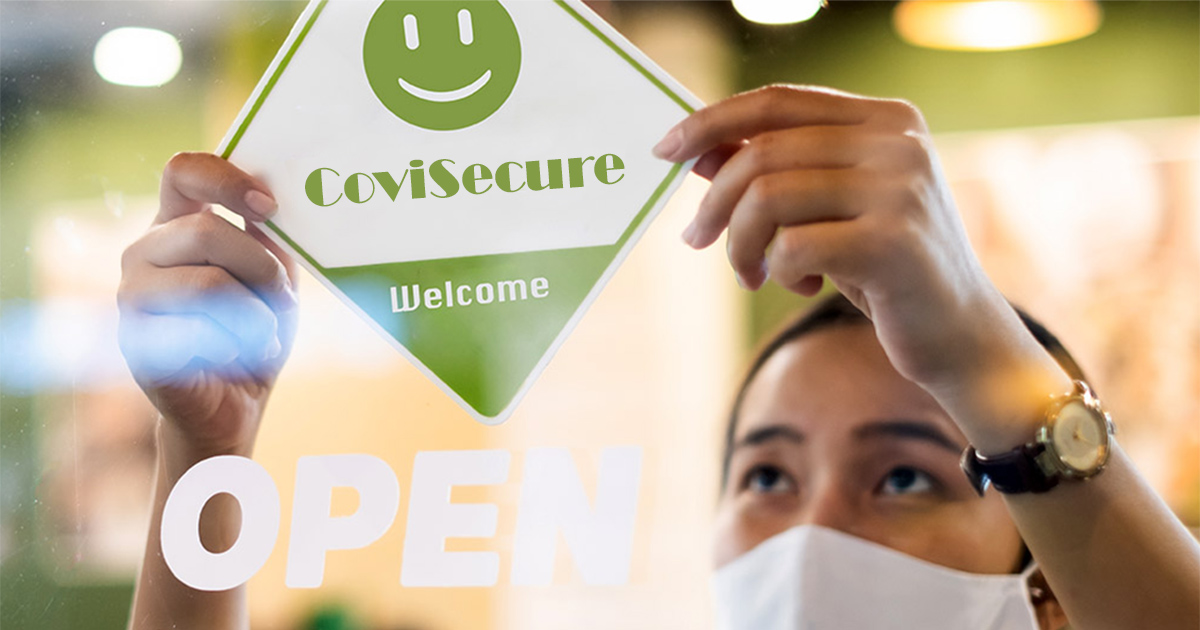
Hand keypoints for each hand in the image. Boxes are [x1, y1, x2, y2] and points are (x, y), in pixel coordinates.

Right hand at [118, 152, 298, 463]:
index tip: (269, 206)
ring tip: (264, 336)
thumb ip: (268, 240)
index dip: (225, 178)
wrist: (232, 406)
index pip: (183, 171)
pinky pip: (200, 331)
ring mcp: (132, 295)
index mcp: (178, 226)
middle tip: (283, 303)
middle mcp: (144, 252)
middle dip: (261, 269)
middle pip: (206, 231)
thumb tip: (266, 201)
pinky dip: (238, 347)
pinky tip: (239, 358)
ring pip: (207, 282)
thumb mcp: (274, 279)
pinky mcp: (136, 340)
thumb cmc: (254, 334)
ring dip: (255, 314)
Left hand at [654, 85, 1017, 391]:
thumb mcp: (828, 209)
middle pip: (762, 152)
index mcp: (887, 119)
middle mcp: (899, 143)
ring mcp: (901, 189)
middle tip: (694, 239)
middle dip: (714, 201)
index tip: (664, 149)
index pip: (779, 101)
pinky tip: (804, 286)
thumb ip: (774, 171)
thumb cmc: (885, 266)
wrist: (961, 335)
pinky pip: (791, 248)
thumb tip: (696, 148)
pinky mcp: (892, 243)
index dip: (712, 120)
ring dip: (741, 245)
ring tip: (751, 274)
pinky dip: (777, 272)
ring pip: (767, 198)